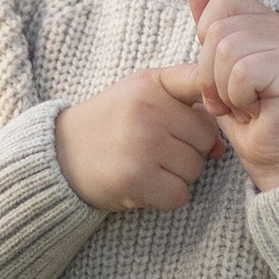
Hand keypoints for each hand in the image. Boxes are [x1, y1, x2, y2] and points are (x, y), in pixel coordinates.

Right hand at [55, 68, 225, 214]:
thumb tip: (219, 148)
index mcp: (151, 83)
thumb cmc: (110, 125)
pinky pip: (179, 195)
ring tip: (147, 166)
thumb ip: (186, 105)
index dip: (215, 101)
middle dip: (189, 150)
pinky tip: (144, 185)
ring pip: (195, 169)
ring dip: (177, 176)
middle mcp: (148, 109)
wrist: (58, 156)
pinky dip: (165, 197)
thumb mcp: (141, 94)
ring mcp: (142, 143)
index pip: (201, 81)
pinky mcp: (136, 178)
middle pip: (205, 139)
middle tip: (156, 150)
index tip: (212, 114)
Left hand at [183, 0, 278, 189]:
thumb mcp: (219, 68)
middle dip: (211, 73)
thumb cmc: (252, 120)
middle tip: (234, 100)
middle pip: (217, 28)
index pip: (221, 0)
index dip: (208, 41)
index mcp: (270, 22)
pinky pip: (241, 72)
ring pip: (226, 49)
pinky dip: (238, 98)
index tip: (224, 77)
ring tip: (245, 106)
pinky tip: (256, 111)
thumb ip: (210, 24)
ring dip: (224, 89)